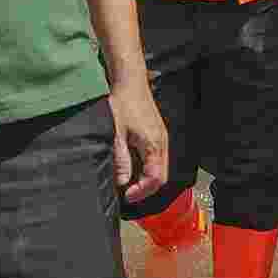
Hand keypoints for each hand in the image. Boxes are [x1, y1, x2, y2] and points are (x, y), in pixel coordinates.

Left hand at [107, 71, 169, 201]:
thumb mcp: (116, 134)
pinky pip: (158, 159)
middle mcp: (162, 143)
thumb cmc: (122, 104)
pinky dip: (149, 170)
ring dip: (148, 180)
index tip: (126, 196)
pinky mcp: (158, 135)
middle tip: (128, 195)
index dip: (141, 191)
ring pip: (161, 168)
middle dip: (146, 189)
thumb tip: (122, 182)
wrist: (131, 82)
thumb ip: (120, 159)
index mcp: (154, 144)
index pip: (155, 178)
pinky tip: (135, 169)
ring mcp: (162, 139)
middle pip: (162, 177)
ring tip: (130, 185)